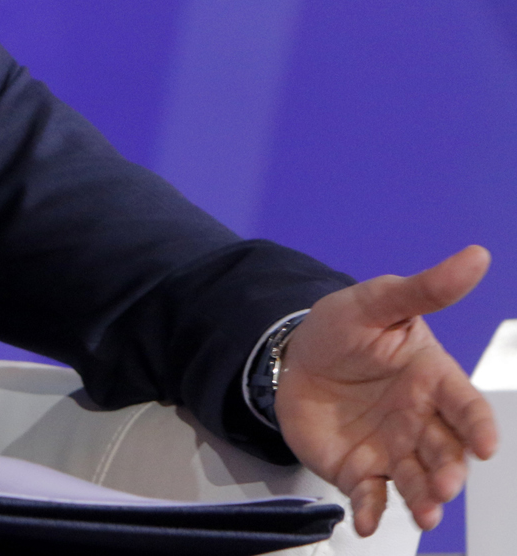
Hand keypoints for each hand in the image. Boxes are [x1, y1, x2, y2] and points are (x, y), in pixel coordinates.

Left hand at [277, 245, 498, 535]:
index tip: (485, 446)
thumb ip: (425, 289)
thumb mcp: (377, 302)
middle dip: (450, 471)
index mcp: (433, 380)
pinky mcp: (361, 469)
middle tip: (443, 484)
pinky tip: (365, 522)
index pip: (466, 407)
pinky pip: (373, 496)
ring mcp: (393, 448)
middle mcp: (421, 420)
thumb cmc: (342, 327)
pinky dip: (372, 512)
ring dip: (424, 500)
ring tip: (425, 513)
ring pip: (418, 480)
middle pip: (447, 452)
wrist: (293, 355)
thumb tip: (476, 256)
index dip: (479, 427)